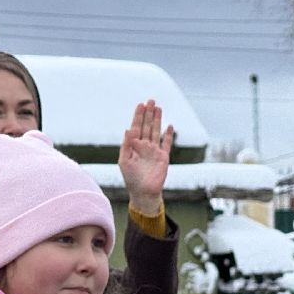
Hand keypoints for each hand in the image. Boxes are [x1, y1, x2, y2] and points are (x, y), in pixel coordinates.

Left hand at [118, 99, 173, 215]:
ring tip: (158, 107)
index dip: (138, 116)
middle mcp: (144, 146)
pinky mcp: (163, 157)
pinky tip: (169, 126)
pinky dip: (168, 135)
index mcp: (133, 146)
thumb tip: (128, 129)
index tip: (140, 104)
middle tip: (150, 100)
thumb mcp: (124, 160)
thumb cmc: (131, 178)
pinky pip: (167, 143)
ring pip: (156, 131)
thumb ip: (126, 145)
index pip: (136, 127)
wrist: (143, 192)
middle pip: (146, 126)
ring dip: (157, 120)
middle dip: (148, 114)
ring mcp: (154, 151)